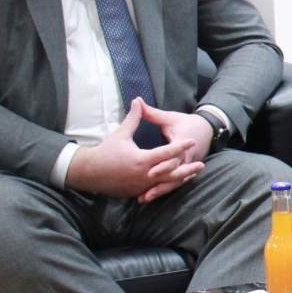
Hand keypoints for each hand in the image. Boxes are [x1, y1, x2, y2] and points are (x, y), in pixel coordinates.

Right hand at [66, 99, 203, 200]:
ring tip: (192, 175)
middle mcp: (144, 175)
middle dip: (187, 169)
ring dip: (180, 179)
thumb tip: (138, 101)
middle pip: (171, 173)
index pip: (166, 153)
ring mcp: (141, 186)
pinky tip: (175, 183)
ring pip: (165, 184)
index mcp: (142, 160)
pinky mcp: (137, 191)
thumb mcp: (121, 134)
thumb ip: (133, 118)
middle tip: (201, 164)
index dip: (180, 146)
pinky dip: (167, 186)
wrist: (90, 172)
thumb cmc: (106, 151)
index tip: (192, 141)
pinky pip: (156, 189)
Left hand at [134, 102, 215, 201]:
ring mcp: (186, 166)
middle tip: (145, 193)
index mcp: (182, 144)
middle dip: (159, 185)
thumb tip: (137, 101)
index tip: (149, 172)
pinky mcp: (184, 171)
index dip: (162, 166)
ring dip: (160, 191)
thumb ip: (152, 113)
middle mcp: (185, 158)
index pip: (173, 157)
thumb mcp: (170, 118)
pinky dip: (163, 190)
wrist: (207, 131)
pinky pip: (174, 183)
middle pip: (173, 175)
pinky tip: (150, 197)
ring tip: (144, 199)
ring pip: (173, 182)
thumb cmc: (186, 123)